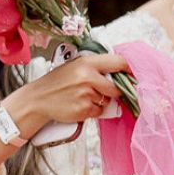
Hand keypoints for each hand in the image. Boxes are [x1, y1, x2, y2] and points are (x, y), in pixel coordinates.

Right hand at [10, 52, 131, 138]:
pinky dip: (93, 110)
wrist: (38, 99)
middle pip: (117, 86)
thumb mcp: (74, 66)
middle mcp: (88, 77)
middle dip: (114, 91)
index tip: (135, 74)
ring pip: (108, 100)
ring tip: (83, 96)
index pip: (119, 62)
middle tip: (104, 90)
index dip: (130, 69)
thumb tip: (119, 71)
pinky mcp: (84, 109)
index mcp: (87, 63)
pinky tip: (79, 105)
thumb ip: (95, 67)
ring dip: (101, 101)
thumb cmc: (57, 83)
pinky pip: (99, 111)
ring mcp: (86, 94)